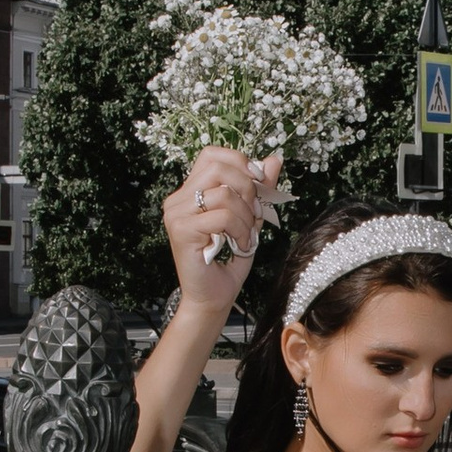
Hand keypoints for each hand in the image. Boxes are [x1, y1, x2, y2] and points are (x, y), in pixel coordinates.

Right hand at [161, 148, 281, 307]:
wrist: (212, 297)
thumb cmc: (228, 259)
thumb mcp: (250, 217)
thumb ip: (259, 189)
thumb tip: (275, 159)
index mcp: (190, 191)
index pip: (212, 154)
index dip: (240, 162)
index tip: (258, 184)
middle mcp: (178, 198)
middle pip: (218, 167)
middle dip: (248, 189)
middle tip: (255, 214)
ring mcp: (176, 213)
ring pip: (223, 193)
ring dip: (246, 216)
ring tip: (247, 236)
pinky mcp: (181, 229)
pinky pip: (222, 216)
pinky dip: (241, 230)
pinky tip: (240, 245)